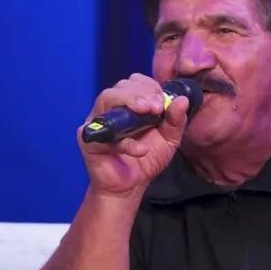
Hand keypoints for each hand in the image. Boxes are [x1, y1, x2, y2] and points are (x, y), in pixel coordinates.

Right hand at [78, 74, 188, 196]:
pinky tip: (141, 149)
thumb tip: (182, 100)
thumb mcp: (168, 139)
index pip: (135, 82)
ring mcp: (97, 121)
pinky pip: (105, 133)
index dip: (149, 86)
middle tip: (157, 107)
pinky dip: (126, 142)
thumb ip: (176, 120)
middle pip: (120, 86)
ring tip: (147, 113)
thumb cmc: (146, 160)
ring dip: (129, 101)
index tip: (162, 100)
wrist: (130, 187)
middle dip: (141, 92)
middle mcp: (111, 108)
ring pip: (106, 98)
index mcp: (129, 104)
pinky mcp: (88, 138)